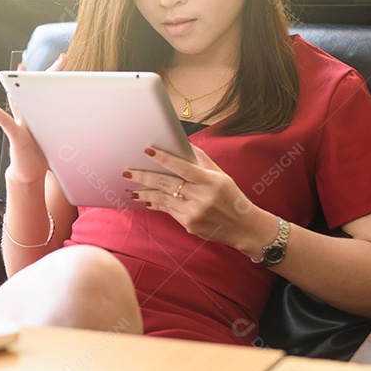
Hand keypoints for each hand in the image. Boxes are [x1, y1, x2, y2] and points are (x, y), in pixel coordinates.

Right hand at [0, 53, 67, 184]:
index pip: (51, 94)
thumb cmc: (42, 158)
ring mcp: (22, 123)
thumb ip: (66, 134)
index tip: (68, 63)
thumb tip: (86, 131)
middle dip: (49, 74)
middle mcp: (30, 116)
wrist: (29, 174)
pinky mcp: (15, 135)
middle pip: (38, 91)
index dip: (60, 79)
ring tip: (19, 68)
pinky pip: (4, 121)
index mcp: (41, 116)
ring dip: (19, 84)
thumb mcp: (57, 143)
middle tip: (61, 58)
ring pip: (20, 100)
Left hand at [124, 144, 277, 256]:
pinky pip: (168, 211)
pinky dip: (156, 203)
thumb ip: (202, 160)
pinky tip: (145, 198)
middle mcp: (202, 198)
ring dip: (145, 192)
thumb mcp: (221, 176)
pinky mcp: (189, 225)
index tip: (147, 151)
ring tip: (130, 187)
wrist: (243, 227)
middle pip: (167, 184)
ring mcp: (194, 213)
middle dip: (144, 177)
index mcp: (211, 182)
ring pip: (163, 199)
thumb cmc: (231, 197)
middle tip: (127, 172)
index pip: (183, 168)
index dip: (164, 159)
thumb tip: (184, 143)